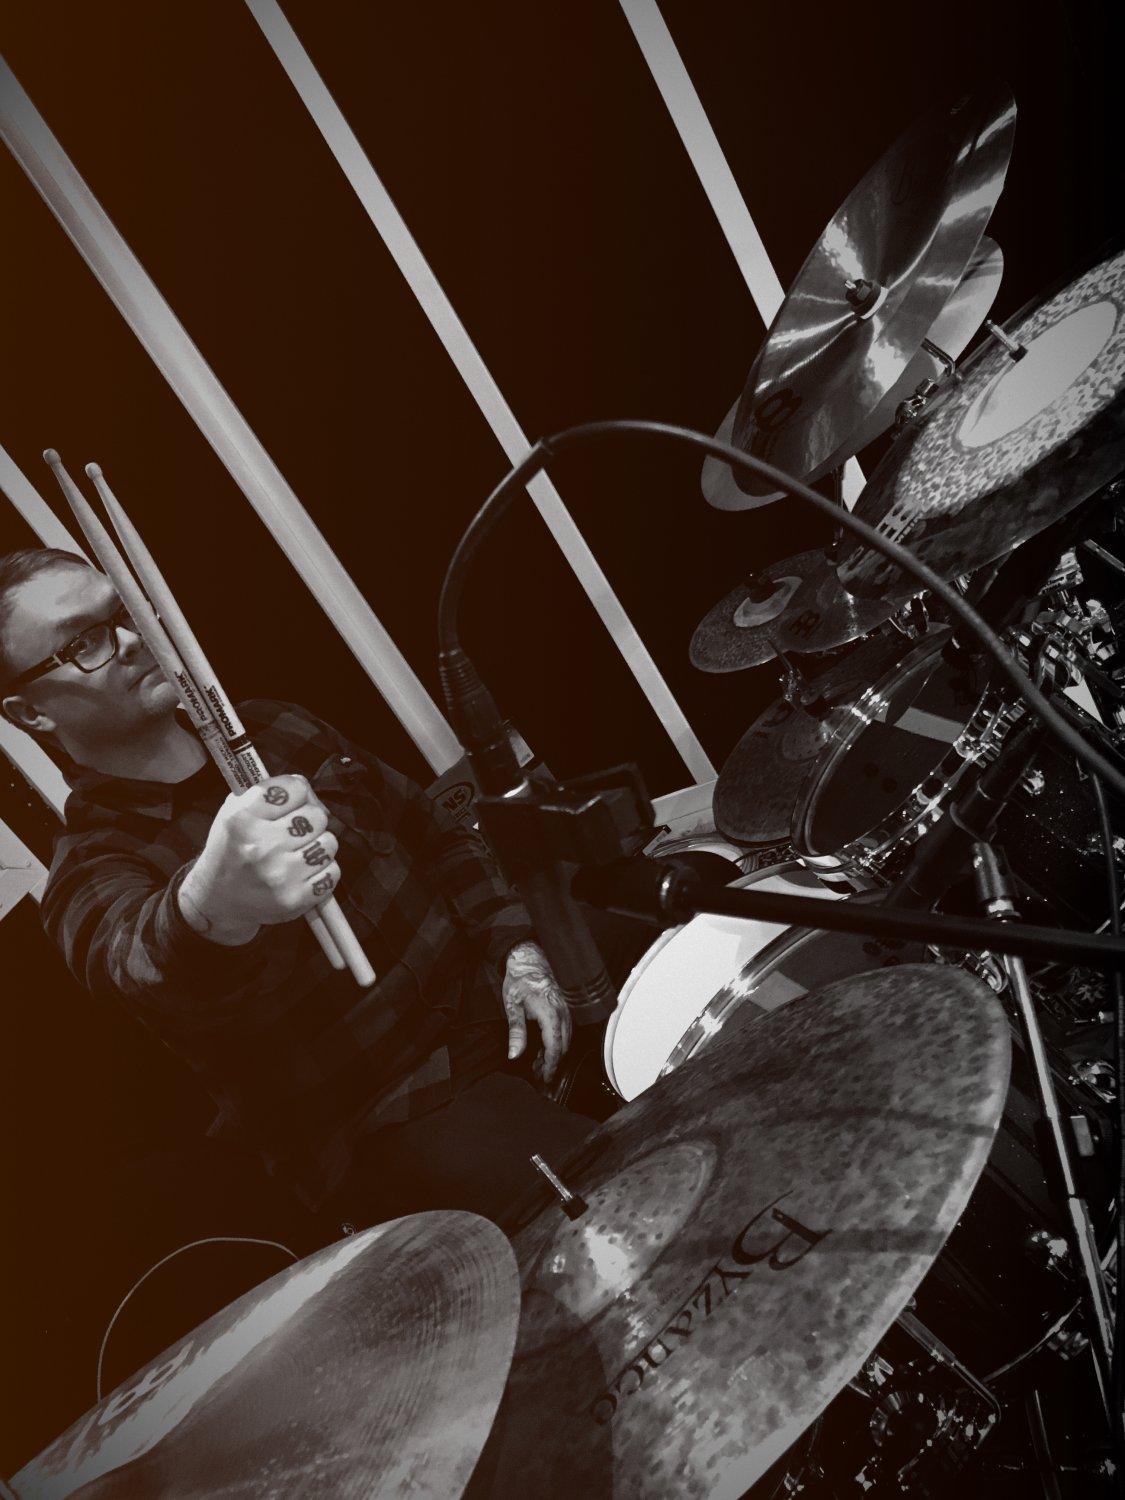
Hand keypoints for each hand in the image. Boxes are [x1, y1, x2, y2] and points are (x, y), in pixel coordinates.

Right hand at [178, 775, 340, 944]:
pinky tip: (302, 873)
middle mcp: (262, 845)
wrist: (217, 900)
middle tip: (293, 834)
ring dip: (317, 847)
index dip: (297, 794)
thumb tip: (310, 794)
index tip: (289, 805)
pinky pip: (332, 872)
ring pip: (329, 844)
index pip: (296, 788)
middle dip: (309, 822)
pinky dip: (322, 872)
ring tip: (297, 854)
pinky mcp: (296, 898)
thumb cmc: (232, 849)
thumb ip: (271, 793)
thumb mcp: (236, 811)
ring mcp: (280, 874)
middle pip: (317, 816)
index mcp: (243, 818)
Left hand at [502, 941, 571, 1082]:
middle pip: (563, 1045)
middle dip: (551, 1062)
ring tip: (538, 1061)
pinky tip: (545, 1044)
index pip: (554, 1047)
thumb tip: (514, 1054)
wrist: (529, 957)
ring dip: (555, 1052)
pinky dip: (558, 1039)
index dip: (550, 1065)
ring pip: (567, 1037)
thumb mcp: (512, 1006)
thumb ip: (516, 1032)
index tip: (545, 1077)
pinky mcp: (567, 1004)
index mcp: (550, 1013)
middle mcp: (563, 1011)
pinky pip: (567, 1027)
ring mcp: (567, 1007)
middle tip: (537, 1072)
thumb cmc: (520, 979)